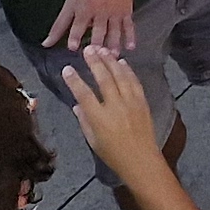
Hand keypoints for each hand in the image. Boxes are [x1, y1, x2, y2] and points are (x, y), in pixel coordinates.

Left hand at [47, 0, 145, 56]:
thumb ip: (61, 23)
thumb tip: (46, 42)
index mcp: (85, 7)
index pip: (78, 26)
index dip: (75, 37)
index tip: (73, 48)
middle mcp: (100, 11)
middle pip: (98, 32)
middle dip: (96, 45)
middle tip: (94, 57)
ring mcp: (115, 12)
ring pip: (114, 33)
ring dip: (112, 46)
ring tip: (110, 58)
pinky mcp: (127, 11)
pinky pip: (129, 26)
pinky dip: (130, 37)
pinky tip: (129, 47)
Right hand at [61, 47, 170, 183]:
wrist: (141, 159)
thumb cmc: (113, 154)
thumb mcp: (93, 141)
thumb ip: (84, 121)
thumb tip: (76, 105)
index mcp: (99, 119)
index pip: (83, 94)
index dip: (74, 81)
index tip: (67, 68)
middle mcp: (115, 106)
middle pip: (103, 79)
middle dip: (95, 62)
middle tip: (87, 49)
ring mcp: (130, 102)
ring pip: (120, 76)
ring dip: (111, 61)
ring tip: (102, 50)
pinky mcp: (142, 101)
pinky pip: (134, 81)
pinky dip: (127, 70)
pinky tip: (121, 62)